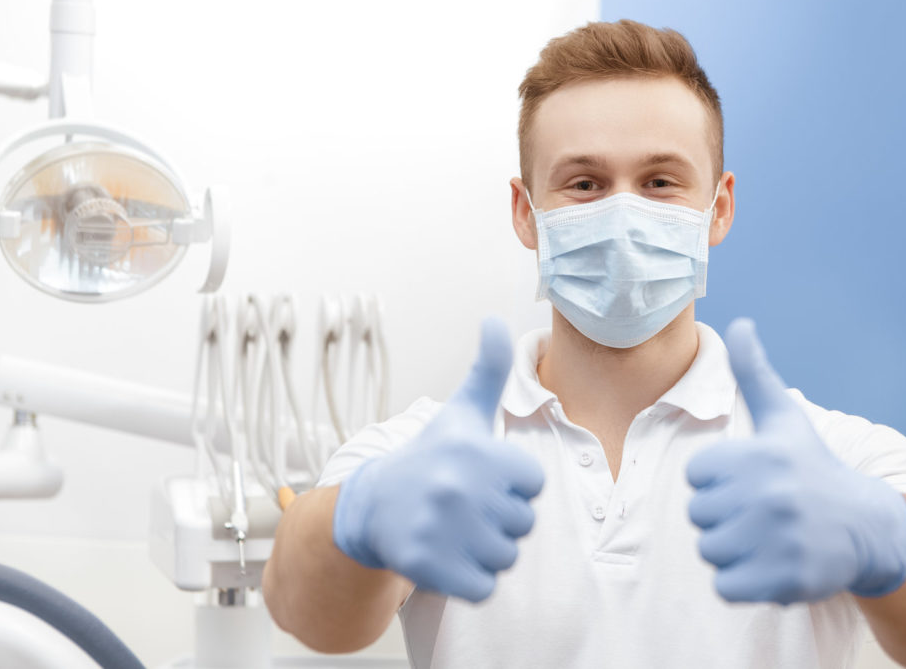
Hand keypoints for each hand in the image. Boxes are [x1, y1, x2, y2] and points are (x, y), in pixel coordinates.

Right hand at [333, 317, 544, 600]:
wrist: (372, 506)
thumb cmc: (427, 458)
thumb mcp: (461, 412)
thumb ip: (488, 369)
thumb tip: (496, 317)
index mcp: (475, 451)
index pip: (533, 484)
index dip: (509, 484)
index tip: (479, 476)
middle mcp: (457, 489)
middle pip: (523, 524)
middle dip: (498, 519)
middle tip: (463, 505)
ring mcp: (441, 530)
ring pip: (506, 558)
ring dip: (484, 550)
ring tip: (454, 529)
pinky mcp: (428, 568)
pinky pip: (484, 588)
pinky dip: (469, 579)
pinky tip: (445, 553)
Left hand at [686, 318, 905, 603]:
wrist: (863, 526)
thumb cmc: (811, 466)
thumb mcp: (783, 416)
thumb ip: (754, 371)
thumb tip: (739, 323)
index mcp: (758, 456)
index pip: (695, 475)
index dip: (719, 479)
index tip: (752, 478)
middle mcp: (767, 497)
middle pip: (698, 514)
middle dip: (724, 515)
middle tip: (762, 510)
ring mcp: (775, 542)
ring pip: (709, 550)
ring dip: (732, 548)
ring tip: (767, 535)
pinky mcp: (781, 581)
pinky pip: (724, 586)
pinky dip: (741, 581)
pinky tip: (770, 562)